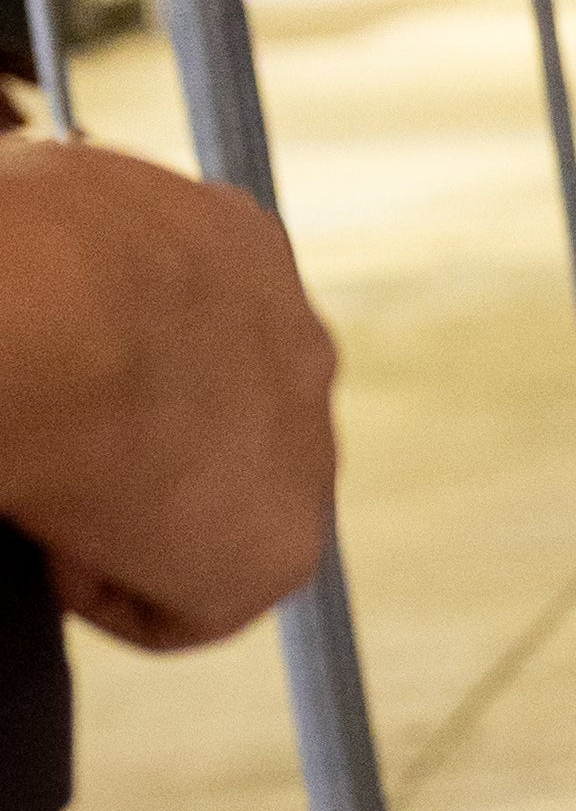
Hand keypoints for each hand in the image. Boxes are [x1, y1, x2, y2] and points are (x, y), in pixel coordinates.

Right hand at [0, 135, 336, 648]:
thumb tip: (43, 292)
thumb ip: (69, 251)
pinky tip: (53, 549)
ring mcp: (309, 456)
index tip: (50, 381)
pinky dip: (110, 591)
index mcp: (242, 246)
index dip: (112, 367)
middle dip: (137, 447)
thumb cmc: (7, 251)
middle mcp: (302, 347)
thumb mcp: (38, 205)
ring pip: (208, 517)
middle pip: (222, 427)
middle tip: (49, 454)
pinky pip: (187, 605)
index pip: (196, 324)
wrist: (35, 315)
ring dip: (119, 519)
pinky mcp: (285, 552)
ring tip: (39, 493)